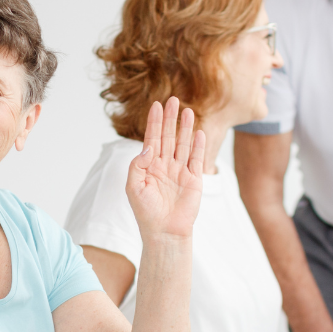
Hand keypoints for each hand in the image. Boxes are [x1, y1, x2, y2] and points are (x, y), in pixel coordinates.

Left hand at [126, 97, 204, 239]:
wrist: (163, 232)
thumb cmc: (145, 212)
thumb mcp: (133, 186)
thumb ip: (138, 164)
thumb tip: (149, 145)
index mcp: (149, 166)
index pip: (152, 138)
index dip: (154, 122)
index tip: (155, 104)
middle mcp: (165, 166)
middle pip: (168, 136)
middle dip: (170, 118)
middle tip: (173, 99)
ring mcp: (180, 171)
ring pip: (183, 144)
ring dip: (185, 127)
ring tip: (188, 110)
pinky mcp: (194, 180)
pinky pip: (197, 158)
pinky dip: (199, 145)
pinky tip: (199, 132)